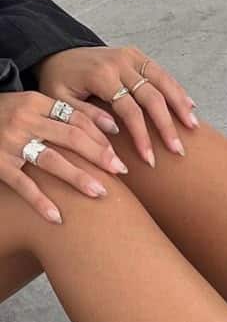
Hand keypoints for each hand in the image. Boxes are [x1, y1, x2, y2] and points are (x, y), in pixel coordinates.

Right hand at [0, 90, 126, 222]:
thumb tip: (110, 126)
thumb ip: (61, 114)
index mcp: (35, 102)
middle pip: (70, 137)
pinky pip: (22, 185)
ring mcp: (10, 142)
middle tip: (120, 171)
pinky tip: (58, 218)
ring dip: (78, 178)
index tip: (118, 152)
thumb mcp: (28, 105)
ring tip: (101, 193)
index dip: (100, 135)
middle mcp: (24, 120)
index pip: (75, 118)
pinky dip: (40, 202)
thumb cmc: (2, 115)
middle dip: (99, 155)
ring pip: (51, 160)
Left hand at [35, 46, 197, 166]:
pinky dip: (177, 90)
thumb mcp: (60, 103)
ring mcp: (130, 56)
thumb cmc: (59, 83)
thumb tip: (114, 130)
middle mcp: (119, 62)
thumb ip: (85, 117)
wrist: (57, 54)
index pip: (129, 109)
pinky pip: (162, 73)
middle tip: (178, 150)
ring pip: (163, 81)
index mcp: (100, 74)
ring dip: (180, 105)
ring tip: (193, 128)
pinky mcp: (137, 56)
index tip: (150, 159)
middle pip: (152, 96)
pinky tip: (191, 106)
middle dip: (167, 126)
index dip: (142, 136)